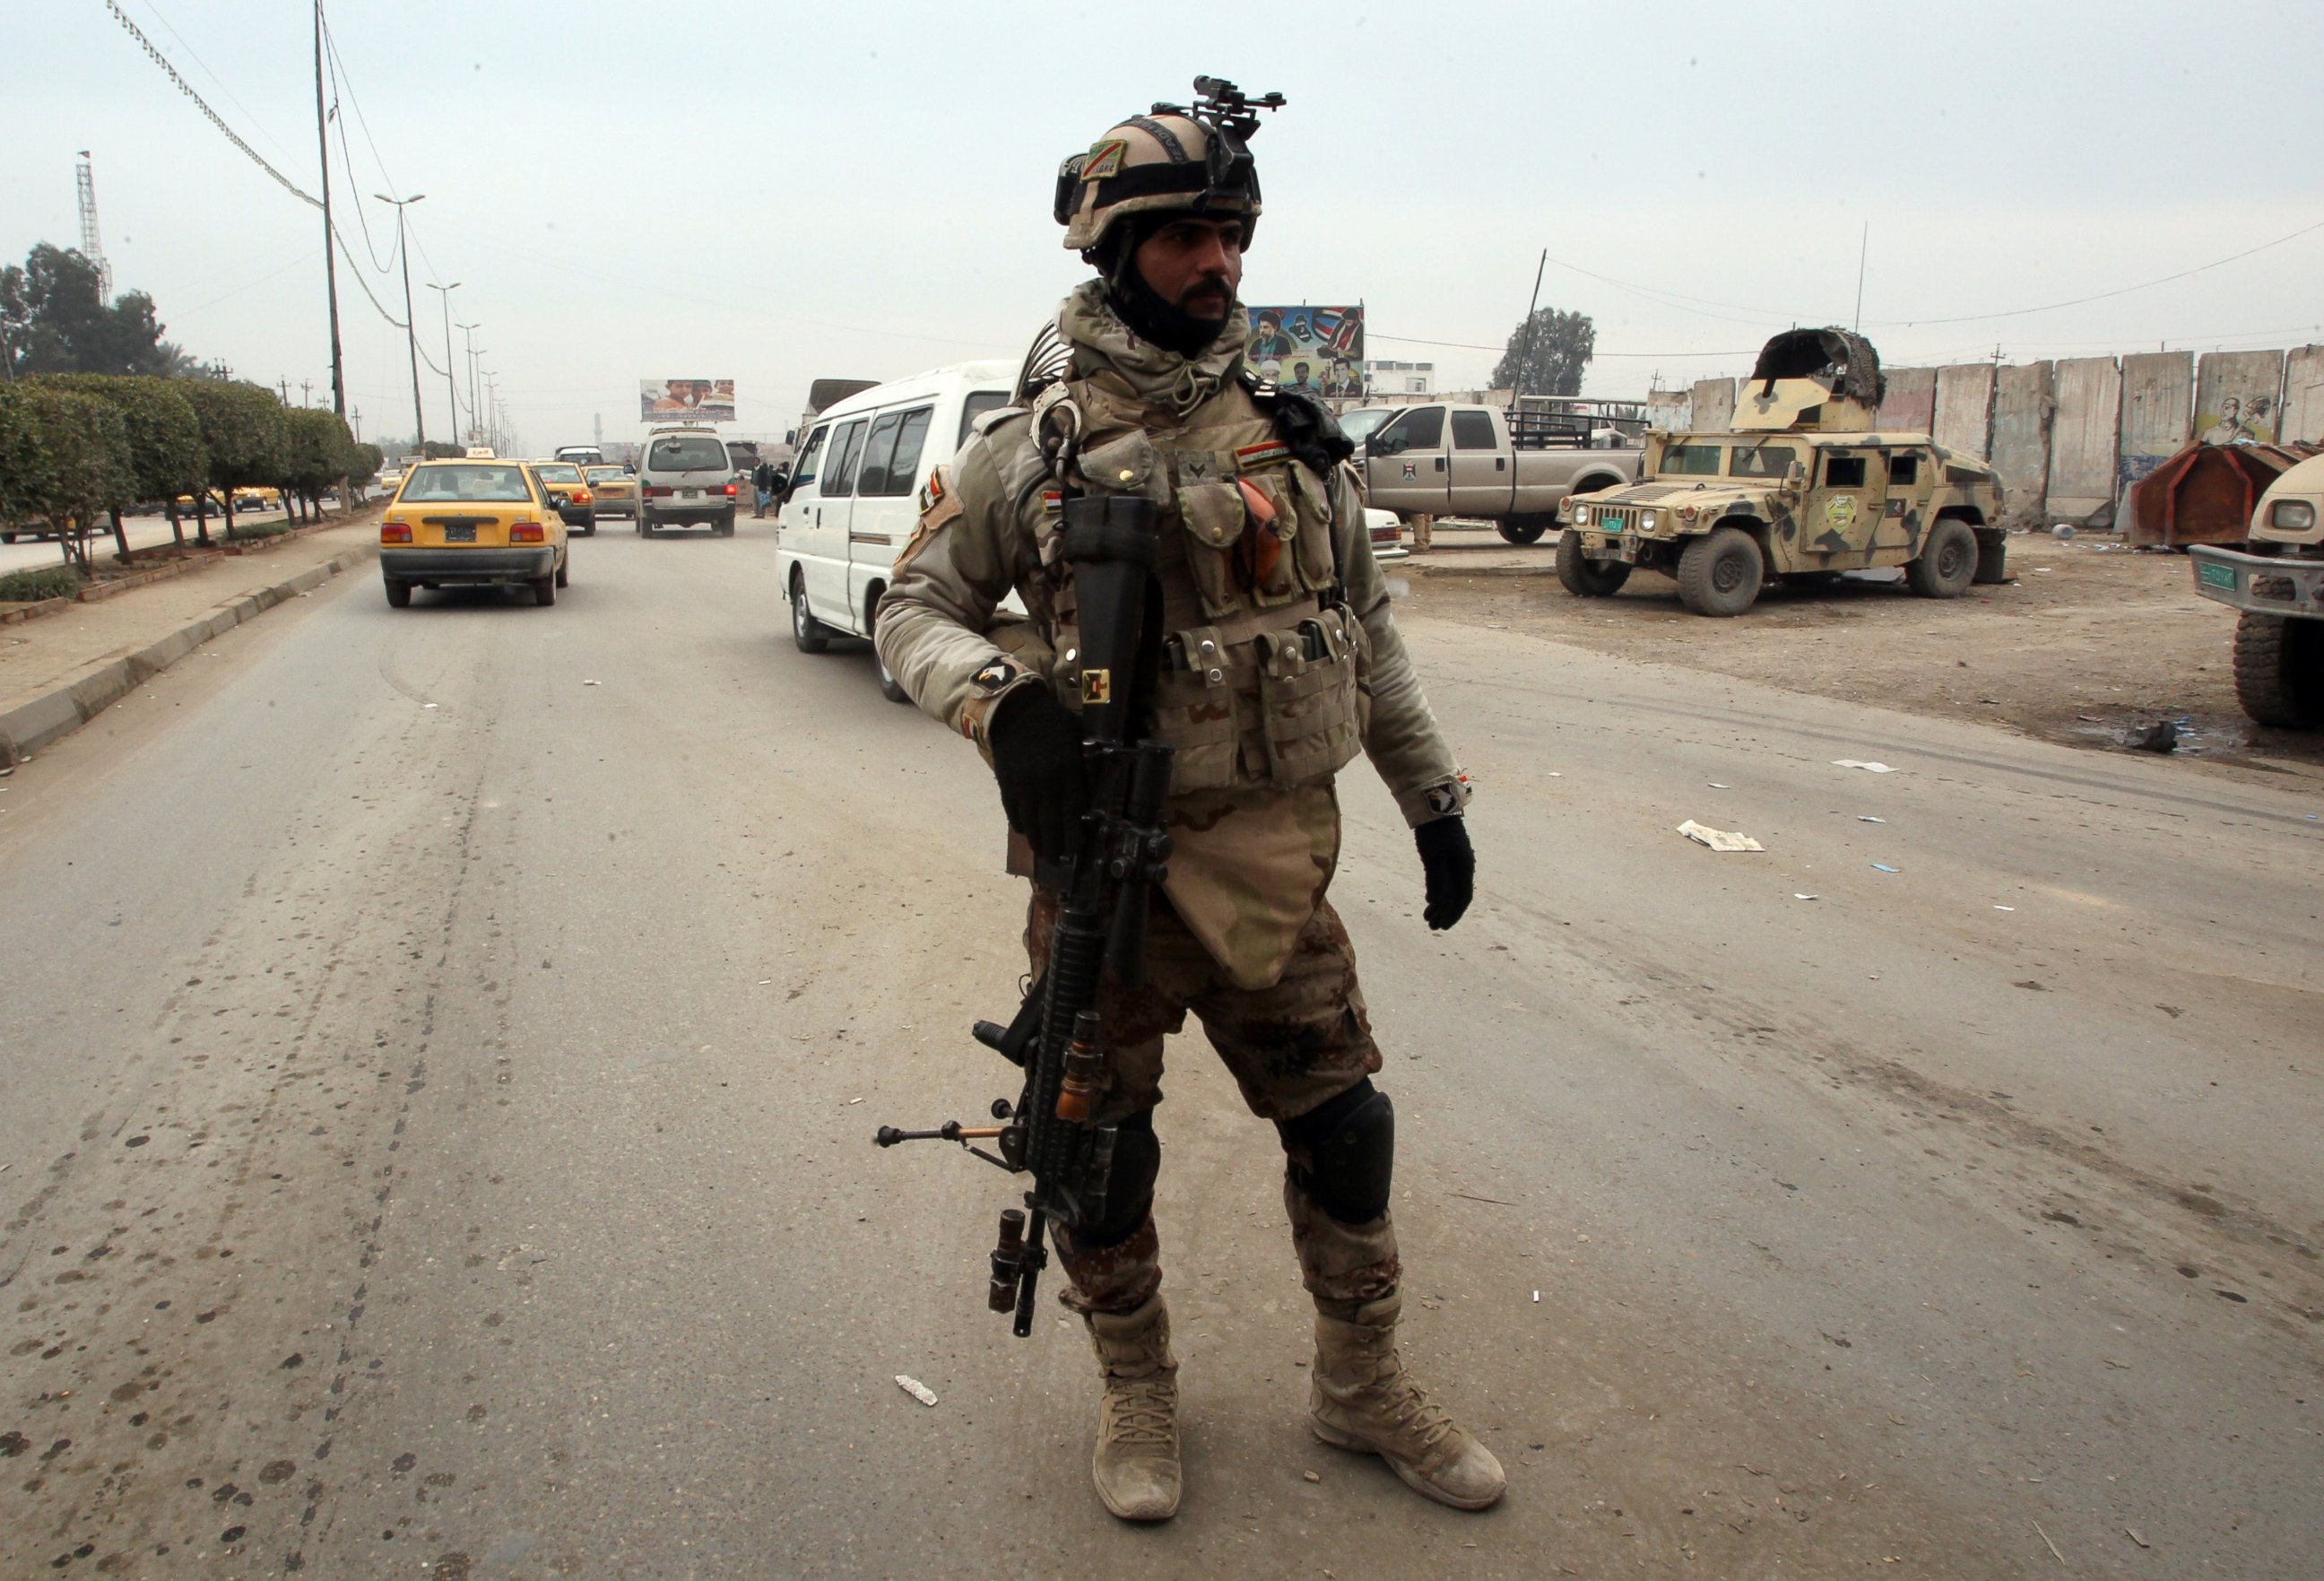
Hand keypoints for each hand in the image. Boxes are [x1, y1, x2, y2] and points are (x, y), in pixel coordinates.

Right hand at [987, 687, 1087, 863]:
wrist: (1016, 711)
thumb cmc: (1055, 723)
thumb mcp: (1078, 738)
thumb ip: (1087, 764)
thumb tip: (1098, 787)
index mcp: (1067, 771)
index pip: (1073, 812)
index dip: (1074, 835)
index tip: (1076, 850)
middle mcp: (1045, 783)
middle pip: (1051, 824)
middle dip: (1055, 846)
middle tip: (1058, 860)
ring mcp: (1023, 786)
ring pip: (1031, 823)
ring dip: (1037, 841)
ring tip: (1043, 854)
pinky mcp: (1006, 785)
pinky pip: (1013, 812)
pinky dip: (1020, 825)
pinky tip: (1026, 832)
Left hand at [1414, 816, 1472, 930]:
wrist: (1434, 806)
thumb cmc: (1433, 833)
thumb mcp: (1433, 857)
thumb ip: (1436, 880)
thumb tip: (1437, 903)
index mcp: (1464, 868)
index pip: (1462, 898)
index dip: (1453, 914)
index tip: (1443, 927)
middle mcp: (1463, 866)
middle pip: (1457, 896)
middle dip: (1445, 913)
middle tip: (1431, 926)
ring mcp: (1456, 861)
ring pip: (1450, 889)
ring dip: (1440, 905)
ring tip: (1427, 917)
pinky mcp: (1448, 855)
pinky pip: (1446, 880)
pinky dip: (1438, 892)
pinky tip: (1430, 900)